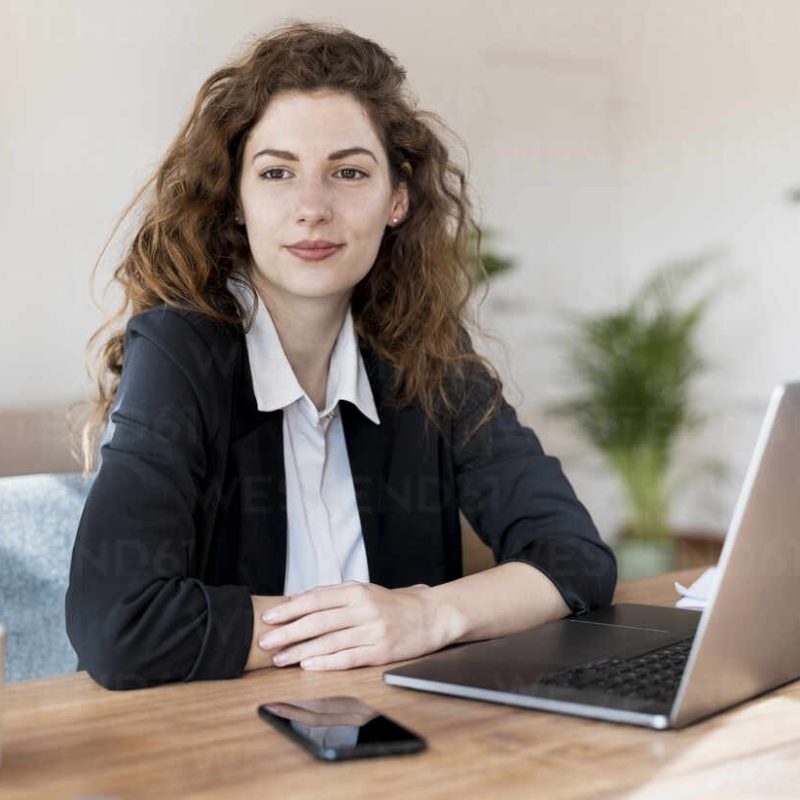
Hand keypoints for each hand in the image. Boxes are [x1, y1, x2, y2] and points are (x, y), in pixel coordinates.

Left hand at [257, 581, 442, 670]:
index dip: (289, 609)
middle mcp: (363, 609)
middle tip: (264, 641)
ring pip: (329, 642)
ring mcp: (372, 631)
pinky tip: (308, 666)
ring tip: (279, 659)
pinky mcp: (380, 652)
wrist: (429, 616)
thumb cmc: (390, 605)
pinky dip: (326, 663)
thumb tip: (297, 599)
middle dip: (288, 632)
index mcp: (356, 591)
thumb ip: (332, 595)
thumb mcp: (363, 591)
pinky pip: (348, 658)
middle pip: (318, 621)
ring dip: (300, 652)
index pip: (315, 599)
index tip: (268, 618)